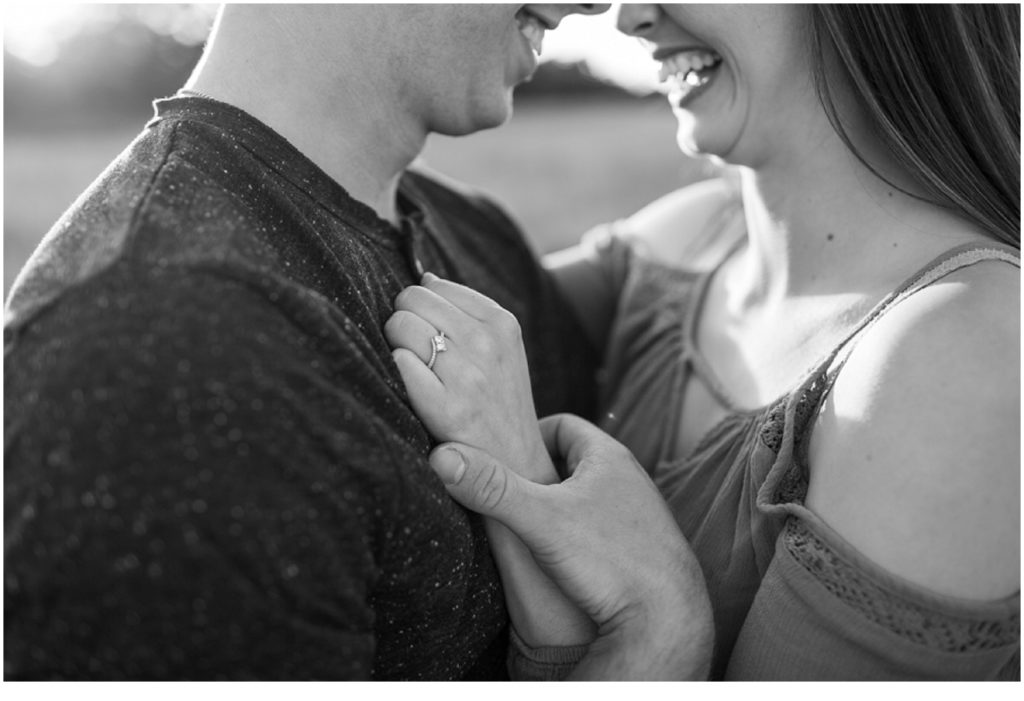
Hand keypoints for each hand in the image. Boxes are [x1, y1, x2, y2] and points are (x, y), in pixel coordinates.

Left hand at [385, 273, 553, 482]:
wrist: (514, 467)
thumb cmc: (497, 403)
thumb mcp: (501, 349)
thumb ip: (466, 310)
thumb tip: (425, 277)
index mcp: (502, 322)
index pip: (431, 286)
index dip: (421, 310)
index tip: (432, 336)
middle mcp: (488, 344)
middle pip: (410, 300)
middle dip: (405, 323)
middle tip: (419, 357)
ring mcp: (468, 377)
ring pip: (400, 327)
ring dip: (397, 347)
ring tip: (418, 374)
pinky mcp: (447, 410)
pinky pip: (399, 364)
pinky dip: (397, 373)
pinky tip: (413, 391)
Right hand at [429, 413, 713, 679]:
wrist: (666, 620)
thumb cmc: (609, 561)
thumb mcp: (540, 520)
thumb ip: (491, 488)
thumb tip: (441, 457)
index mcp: (610, 458)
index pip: (563, 424)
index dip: (530, 434)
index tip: (506, 457)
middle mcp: (632, 480)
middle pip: (575, 462)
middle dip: (541, 474)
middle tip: (511, 493)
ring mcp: (641, 516)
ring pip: (589, 497)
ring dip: (560, 507)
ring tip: (531, 528)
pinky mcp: (645, 550)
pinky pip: (603, 529)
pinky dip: (579, 535)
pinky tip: (561, 560)